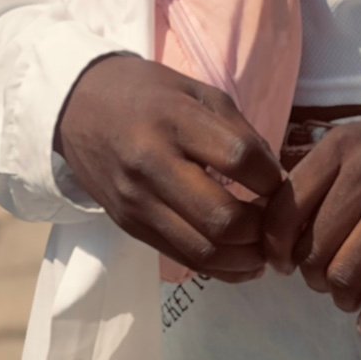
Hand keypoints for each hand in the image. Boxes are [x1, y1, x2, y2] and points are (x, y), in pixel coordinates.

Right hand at [54, 54, 283, 282]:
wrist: (79, 107)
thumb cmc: (149, 93)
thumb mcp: (198, 91)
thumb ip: (238, 131)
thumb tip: (278, 179)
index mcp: (175, 120)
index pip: (238, 158)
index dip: (271, 177)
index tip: (281, 182)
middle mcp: (152, 164)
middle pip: (221, 217)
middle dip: (261, 228)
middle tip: (277, 222)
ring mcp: (137, 202)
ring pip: (202, 250)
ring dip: (245, 258)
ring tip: (265, 248)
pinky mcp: (129, 226)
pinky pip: (181, 258)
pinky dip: (219, 268)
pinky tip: (241, 260)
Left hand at [260, 116, 360, 331]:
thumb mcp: (350, 146)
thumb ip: (311, 178)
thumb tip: (266, 230)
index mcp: (340, 148)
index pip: (285, 209)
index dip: (275, 247)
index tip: (282, 262)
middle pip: (314, 249)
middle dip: (312, 275)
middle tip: (323, 275)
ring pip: (346, 275)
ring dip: (340, 297)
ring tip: (347, 293)